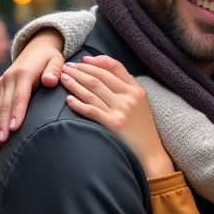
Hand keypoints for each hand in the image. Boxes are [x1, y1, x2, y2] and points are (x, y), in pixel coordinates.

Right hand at [0, 30, 64, 150]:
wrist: (37, 46)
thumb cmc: (50, 57)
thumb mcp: (57, 60)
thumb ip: (55, 70)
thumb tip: (50, 80)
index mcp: (24, 73)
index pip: (19, 97)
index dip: (16, 113)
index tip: (13, 129)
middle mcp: (9, 78)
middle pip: (5, 105)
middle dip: (2, 125)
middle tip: (1, 143)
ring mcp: (3, 82)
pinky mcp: (0, 86)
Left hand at [61, 55, 174, 178]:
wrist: (150, 153)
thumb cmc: (143, 129)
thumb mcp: (142, 104)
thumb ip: (127, 90)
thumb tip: (106, 76)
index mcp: (136, 90)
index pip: (115, 67)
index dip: (97, 62)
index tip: (83, 60)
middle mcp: (129, 97)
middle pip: (99, 77)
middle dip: (80, 70)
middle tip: (66, 67)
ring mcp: (121, 110)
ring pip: (92, 91)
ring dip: (75, 83)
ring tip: (63, 78)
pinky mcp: (113, 124)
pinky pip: (91, 110)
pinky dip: (78, 103)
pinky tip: (68, 100)